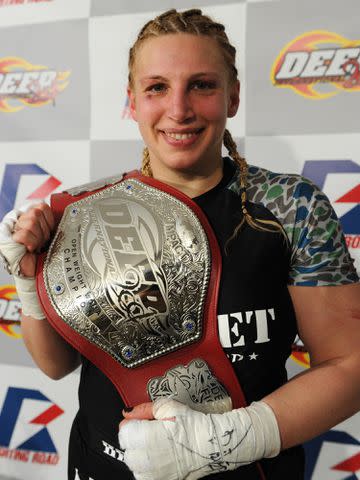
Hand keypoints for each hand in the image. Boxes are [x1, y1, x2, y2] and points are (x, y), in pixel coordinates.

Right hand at [13, 203, 54, 276]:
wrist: (37, 271)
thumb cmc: (44, 254)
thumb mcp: (52, 235)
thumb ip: (52, 222)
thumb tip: (66, 213)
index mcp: (30, 217)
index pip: (41, 206)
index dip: (49, 220)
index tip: (49, 231)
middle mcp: (20, 221)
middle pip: (36, 213)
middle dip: (44, 230)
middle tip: (42, 242)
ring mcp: (14, 229)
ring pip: (31, 222)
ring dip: (38, 237)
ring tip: (36, 246)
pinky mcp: (10, 239)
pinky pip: (24, 234)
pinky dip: (31, 242)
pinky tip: (30, 249)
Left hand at [118, 398, 280, 479]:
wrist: (212, 443)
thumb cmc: (193, 424)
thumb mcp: (168, 406)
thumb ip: (145, 409)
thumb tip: (128, 413)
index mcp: (149, 437)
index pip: (123, 434)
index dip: (131, 425)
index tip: (139, 422)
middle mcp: (149, 459)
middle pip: (127, 451)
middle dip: (134, 441)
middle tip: (147, 432)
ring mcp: (155, 474)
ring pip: (134, 466)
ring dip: (139, 456)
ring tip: (153, 446)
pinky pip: (144, 477)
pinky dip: (146, 469)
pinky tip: (157, 458)